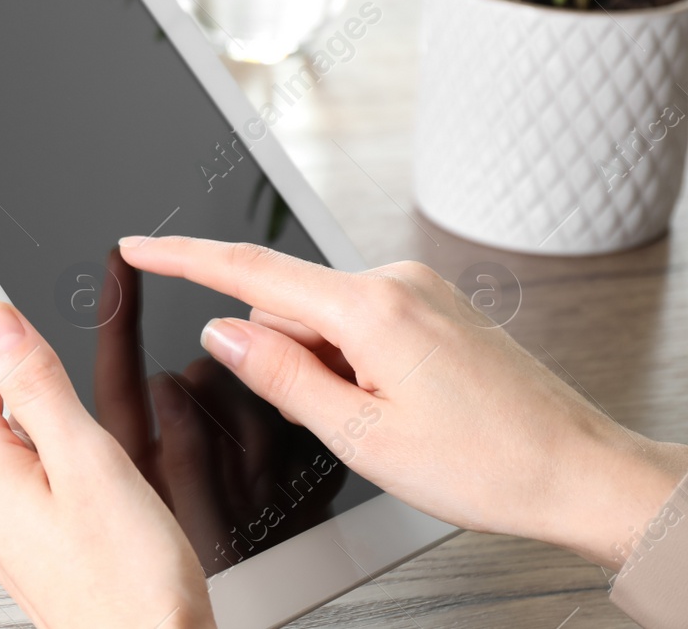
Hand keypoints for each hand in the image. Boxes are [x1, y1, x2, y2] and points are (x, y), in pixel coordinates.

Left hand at [0, 303, 215, 628]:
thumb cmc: (129, 587)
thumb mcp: (89, 461)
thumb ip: (36, 383)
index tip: (4, 272)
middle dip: (19, 353)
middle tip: (59, 315)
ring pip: (9, 428)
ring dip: (41, 396)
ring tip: (83, 378)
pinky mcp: (25, 537)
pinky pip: (27, 465)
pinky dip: (52, 439)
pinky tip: (88, 442)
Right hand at [118, 236, 687, 571]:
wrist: (581, 472)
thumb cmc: (486, 465)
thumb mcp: (362, 437)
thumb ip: (280, 376)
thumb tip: (223, 330)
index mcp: (369, 309)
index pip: (250, 272)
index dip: (182, 258)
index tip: (136, 245)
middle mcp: (393, 282)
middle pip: (289, 306)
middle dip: (285, 360)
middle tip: (343, 423)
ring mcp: (418, 290)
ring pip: (325, 321)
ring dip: (327, 369)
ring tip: (389, 425)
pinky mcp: (433, 305)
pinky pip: (360, 322)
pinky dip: (353, 362)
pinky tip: (399, 407)